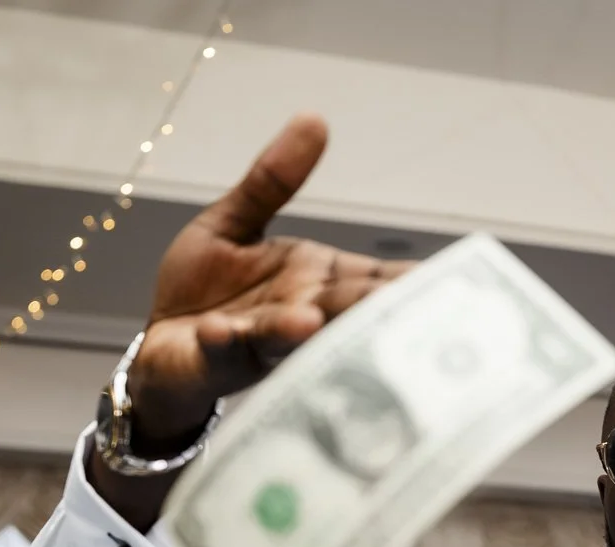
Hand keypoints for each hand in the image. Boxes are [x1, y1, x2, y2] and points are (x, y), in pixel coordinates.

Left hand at [119, 114, 412, 447]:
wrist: (156, 349)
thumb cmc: (205, 294)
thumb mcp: (235, 224)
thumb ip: (272, 181)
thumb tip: (315, 120)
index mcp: (315, 281)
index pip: (375, 280)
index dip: (411, 282)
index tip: (458, 287)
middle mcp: (298, 315)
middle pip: (344, 312)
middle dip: (373, 312)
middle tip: (411, 311)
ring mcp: (258, 342)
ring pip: (288, 336)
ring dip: (298, 330)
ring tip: (308, 320)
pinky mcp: (214, 359)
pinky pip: (221, 349)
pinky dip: (224, 341)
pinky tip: (222, 332)